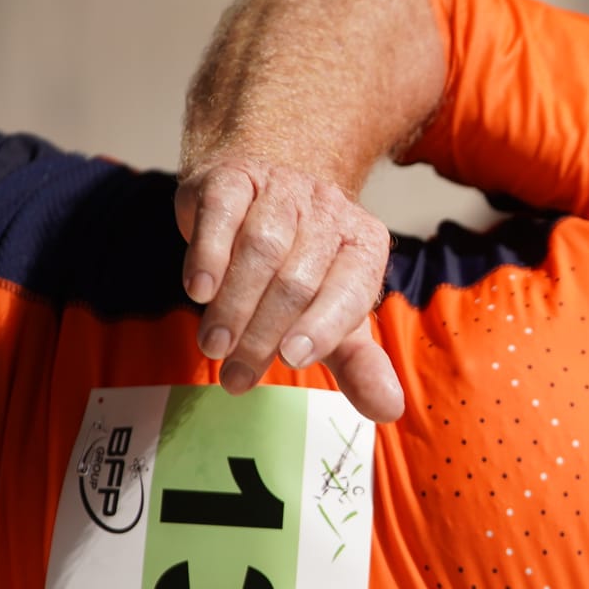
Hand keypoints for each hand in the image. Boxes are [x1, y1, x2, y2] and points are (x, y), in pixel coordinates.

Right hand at [175, 157, 404, 423]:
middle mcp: (329, 213)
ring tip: (214, 346)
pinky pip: (221, 214)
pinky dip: (208, 254)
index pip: (351, 290)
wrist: (263, 193)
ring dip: (233, 303)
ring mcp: (282, 190)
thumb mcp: (335, 319)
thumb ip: (360, 364)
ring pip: (259, 248)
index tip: (293, 359)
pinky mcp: (233, 179)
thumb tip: (390, 409)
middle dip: (264, 334)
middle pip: (298, 279)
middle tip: (237, 377)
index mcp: (364, 247)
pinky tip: (197, 291)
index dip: (323, 326)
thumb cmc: (303, 270)